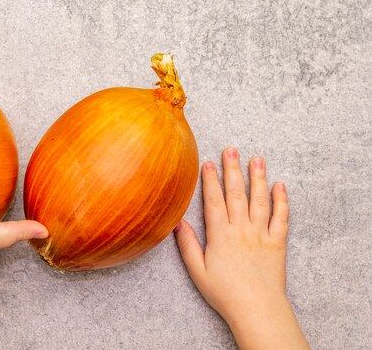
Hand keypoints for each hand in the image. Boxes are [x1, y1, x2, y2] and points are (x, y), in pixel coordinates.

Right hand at [174, 148, 309, 349]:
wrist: (257, 309)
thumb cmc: (225, 293)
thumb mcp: (198, 271)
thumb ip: (188, 245)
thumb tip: (178, 222)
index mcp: (220, 236)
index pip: (214, 201)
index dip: (210, 181)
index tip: (207, 163)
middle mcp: (241, 230)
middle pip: (236, 194)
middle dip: (233, 170)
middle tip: (231, 150)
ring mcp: (261, 235)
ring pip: (259, 200)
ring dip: (258, 178)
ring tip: (256, 159)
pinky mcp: (277, 243)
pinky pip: (281, 218)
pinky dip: (281, 201)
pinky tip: (280, 186)